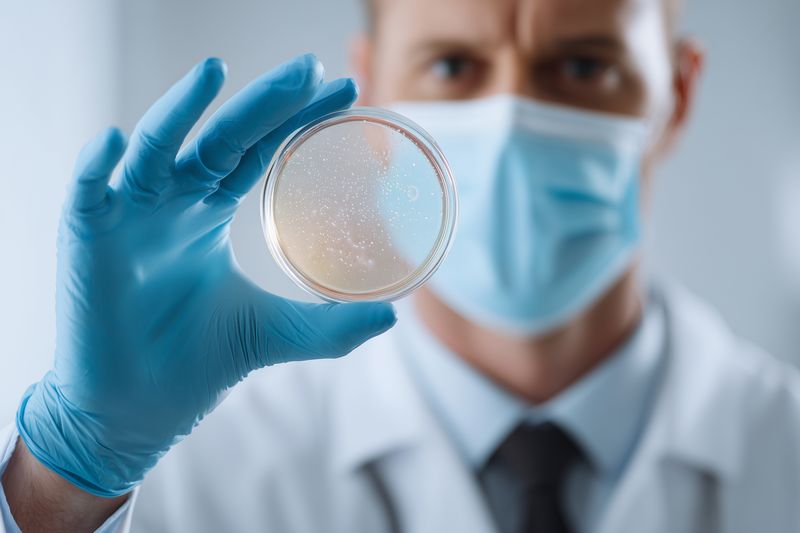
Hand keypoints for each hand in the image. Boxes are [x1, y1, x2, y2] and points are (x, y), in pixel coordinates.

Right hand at [14, 54, 395, 497]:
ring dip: (180, 110)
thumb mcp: (274, 332)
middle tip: (307, 70)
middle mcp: (172, 202)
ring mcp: (129, 215)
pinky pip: (89, 193)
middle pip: (219, 139)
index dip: (294, 120)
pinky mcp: (87, 239)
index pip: (257, 151)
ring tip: (215, 72)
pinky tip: (118, 141)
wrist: (138, 409)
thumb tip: (392, 317)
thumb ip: (330, 327)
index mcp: (209, 211)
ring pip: (156, 149)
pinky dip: (97, 167)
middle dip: (262, 103)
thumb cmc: (197, 361)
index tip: (344, 91)